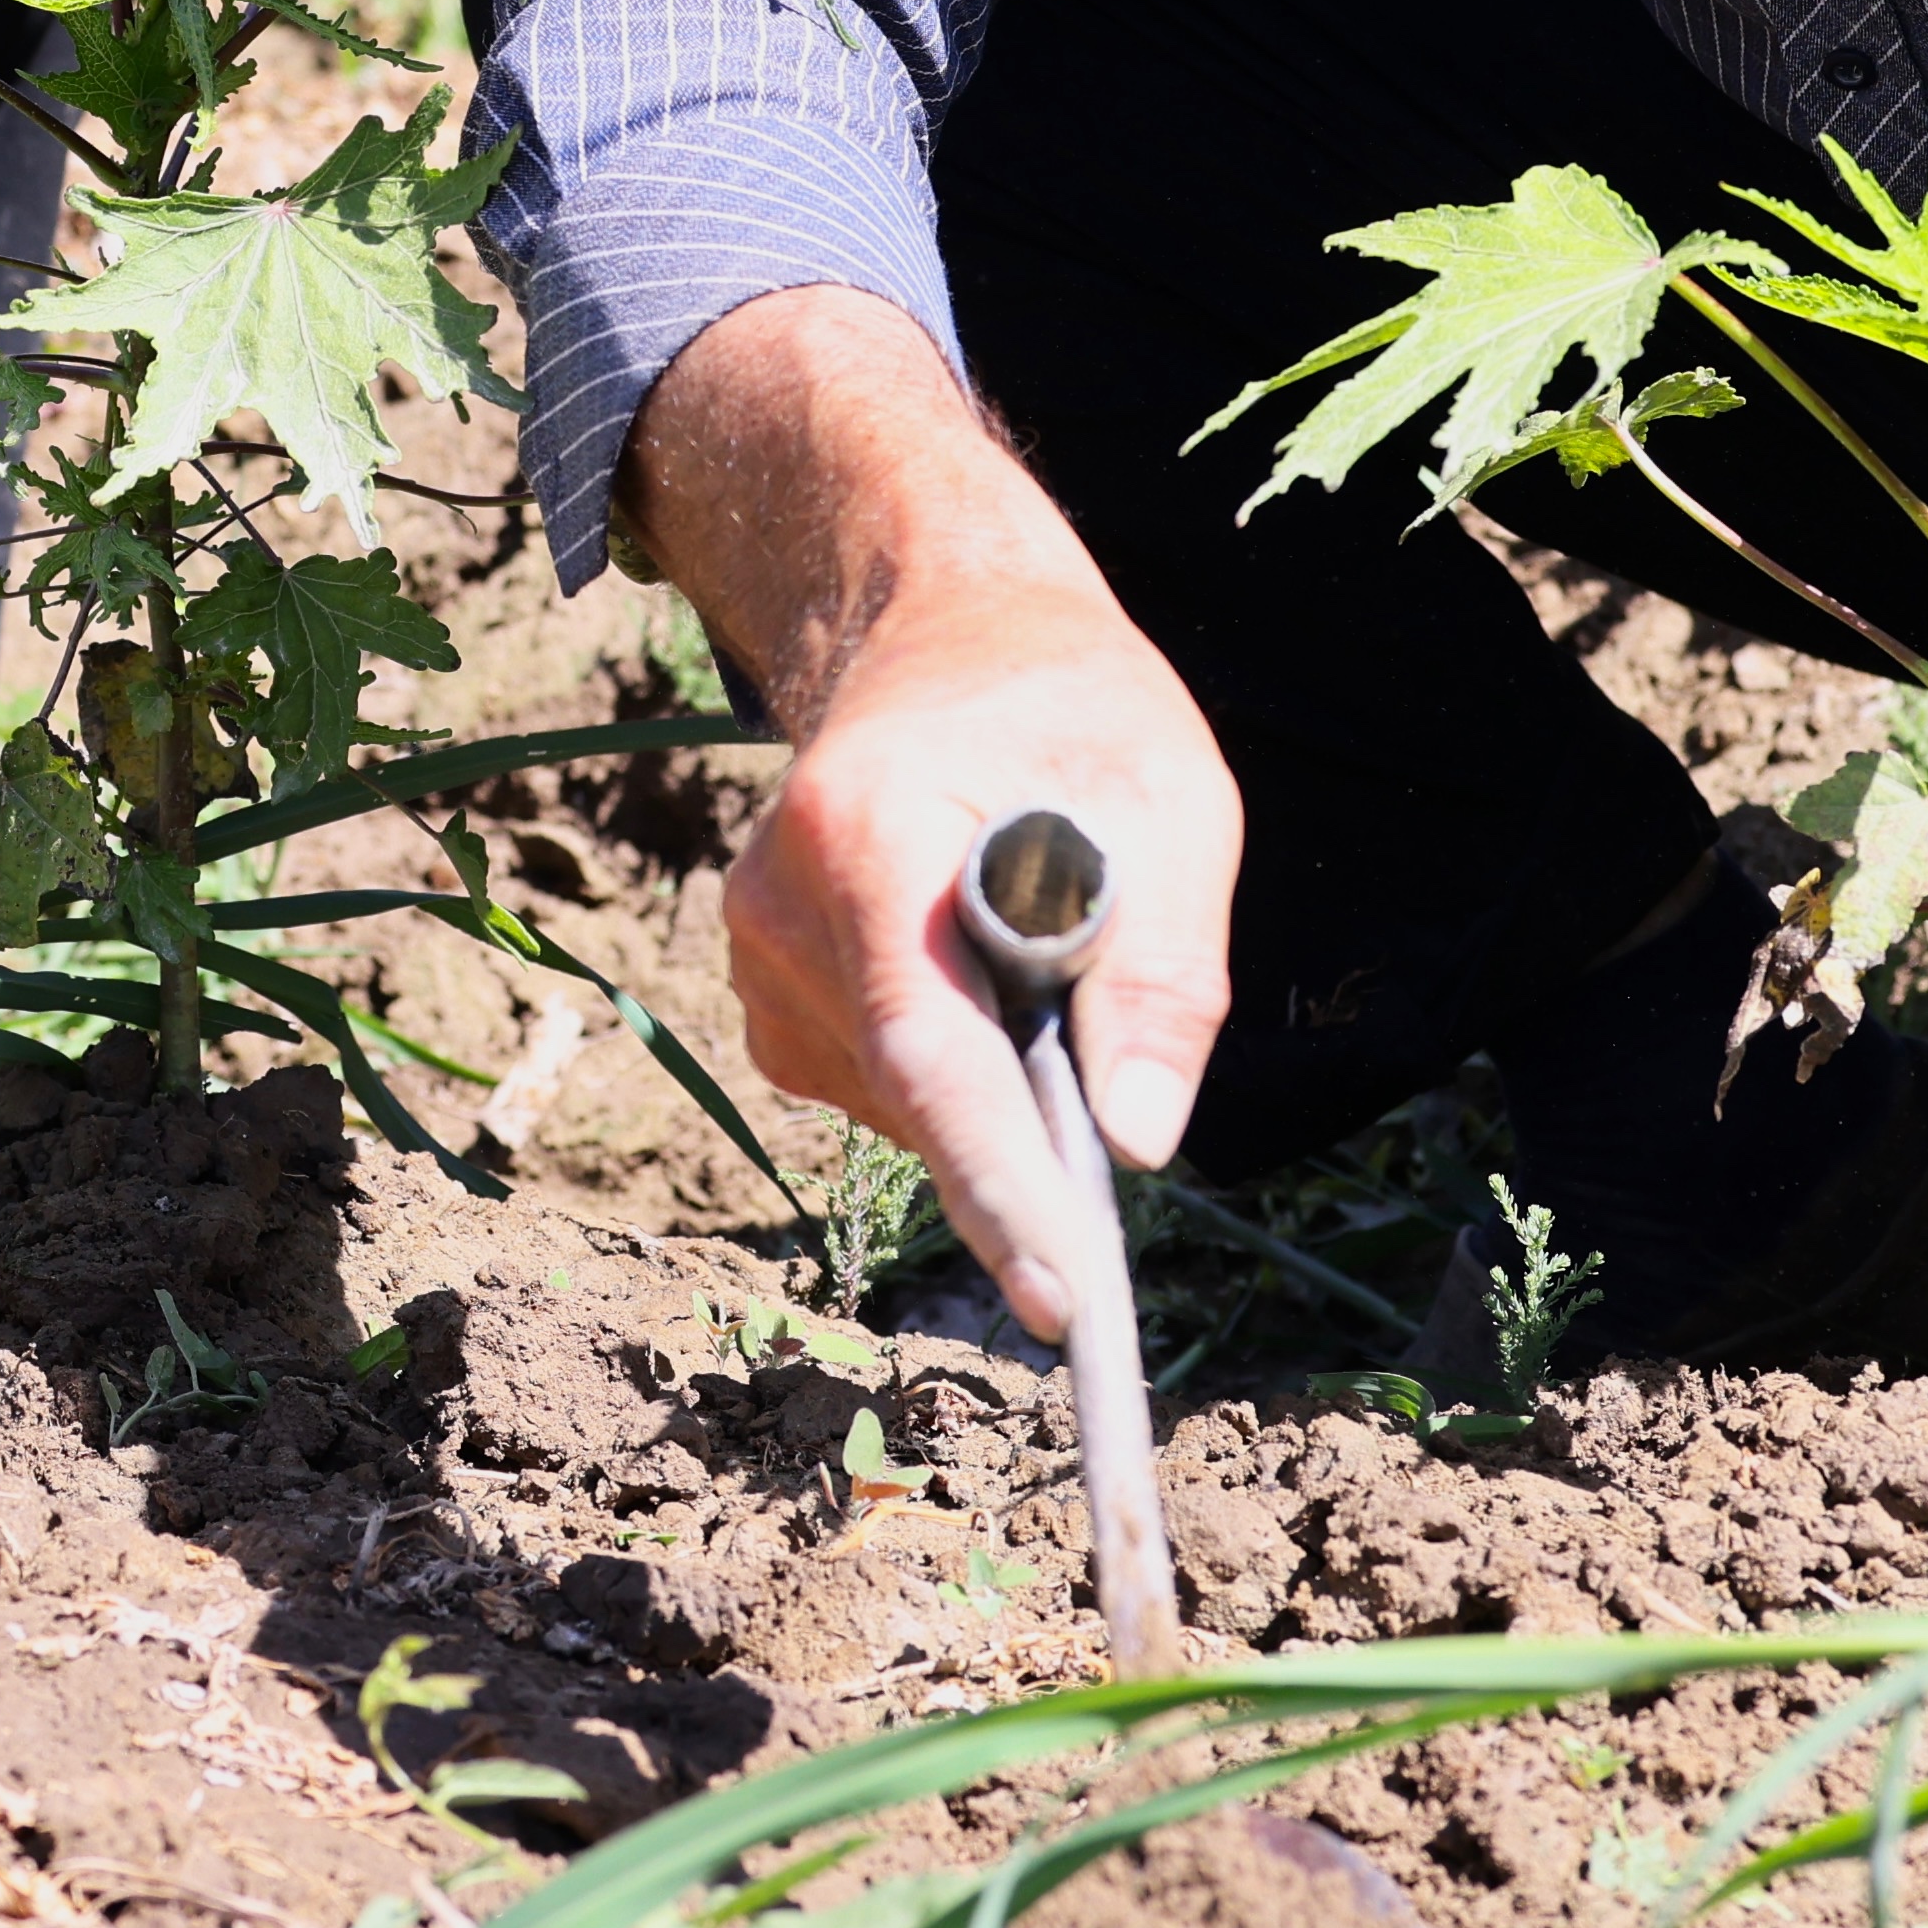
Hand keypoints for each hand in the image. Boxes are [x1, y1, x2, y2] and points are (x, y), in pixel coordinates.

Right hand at [639, 287, 1238, 1345]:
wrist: (951, 629)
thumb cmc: (1072, 707)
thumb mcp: (1172, 804)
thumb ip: (1163, 976)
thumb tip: (1139, 1144)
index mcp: (865, 835)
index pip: (928, 1056)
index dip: (1000, 1190)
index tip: (1067, 1298)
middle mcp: (778, 899)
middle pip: (915, 1096)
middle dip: (1027, 1133)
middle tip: (1120, 1075)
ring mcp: (755, 945)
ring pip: (900, 1104)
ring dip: (996, 1082)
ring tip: (1049, 953)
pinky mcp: (764, 982)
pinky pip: (876, 1083)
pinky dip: (953, 1067)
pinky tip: (989, 972)